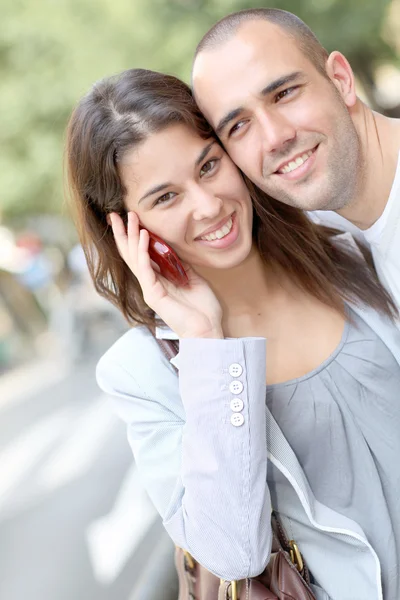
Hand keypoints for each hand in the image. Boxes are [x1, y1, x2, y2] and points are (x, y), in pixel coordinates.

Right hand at [109, 212, 222, 338]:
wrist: (208, 330)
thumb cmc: (202, 308)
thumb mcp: (191, 278)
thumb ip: (179, 265)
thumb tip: (173, 249)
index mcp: (157, 280)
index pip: (139, 254)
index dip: (132, 236)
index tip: (128, 218)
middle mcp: (149, 283)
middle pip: (130, 254)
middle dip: (123, 233)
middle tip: (116, 213)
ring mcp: (149, 289)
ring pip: (134, 258)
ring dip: (131, 236)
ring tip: (130, 217)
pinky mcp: (154, 294)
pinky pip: (145, 268)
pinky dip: (143, 250)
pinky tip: (142, 235)